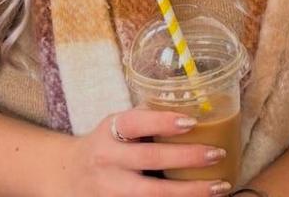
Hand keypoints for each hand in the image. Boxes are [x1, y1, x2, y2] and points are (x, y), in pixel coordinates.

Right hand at [59, 108, 232, 196]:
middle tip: (217, 153)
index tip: (191, 121)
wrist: (68, 177)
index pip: (134, 123)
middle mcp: (107, 161)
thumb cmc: (106, 146)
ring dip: (189, 192)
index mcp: (109, 133)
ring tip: (219, 186)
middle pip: (149, 159)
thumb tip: (191, 101)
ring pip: (151, 194)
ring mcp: (110, 189)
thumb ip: (145, 117)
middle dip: (186, 157)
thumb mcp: (116, 126)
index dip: (162, 122)